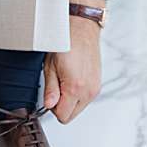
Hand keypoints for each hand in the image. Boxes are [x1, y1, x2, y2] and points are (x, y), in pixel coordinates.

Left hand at [44, 1, 103, 122]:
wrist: (81, 30)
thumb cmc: (64, 43)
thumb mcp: (50, 67)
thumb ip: (50, 89)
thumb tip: (49, 105)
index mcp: (75, 88)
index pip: (63, 116)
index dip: (52, 108)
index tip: (48, 97)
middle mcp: (88, 91)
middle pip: (71, 115)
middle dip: (61, 106)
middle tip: (55, 87)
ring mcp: (95, 89)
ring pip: (79, 108)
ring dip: (69, 100)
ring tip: (63, 80)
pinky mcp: (98, 85)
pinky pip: (85, 99)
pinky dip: (77, 94)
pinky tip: (72, 79)